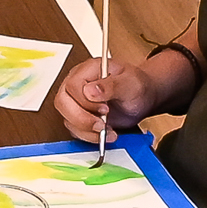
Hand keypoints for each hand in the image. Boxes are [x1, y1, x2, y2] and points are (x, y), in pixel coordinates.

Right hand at [53, 45, 195, 143]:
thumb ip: (111, 85)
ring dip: (87, 131)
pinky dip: (90, 136)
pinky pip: (75, 130)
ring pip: (67, 119)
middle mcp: (78, 85)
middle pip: (63, 103)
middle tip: (102, 125)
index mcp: (88, 70)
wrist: (143, 98)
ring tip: (109, 132)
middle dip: (82, 119)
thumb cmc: (137, 86)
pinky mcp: (80, 117)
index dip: (85, 101)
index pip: (72, 86)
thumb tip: (90, 91)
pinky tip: (107, 134)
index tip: (105, 109)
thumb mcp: (129, 83)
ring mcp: (77, 102)